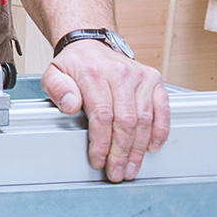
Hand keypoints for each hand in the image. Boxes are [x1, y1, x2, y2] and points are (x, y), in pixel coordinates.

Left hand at [42, 39, 169, 181]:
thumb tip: (70, 105)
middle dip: (121, 152)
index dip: (102, 143)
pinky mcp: (153, 79)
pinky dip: (160, 132)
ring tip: (131, 167)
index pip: (102, 115)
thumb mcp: (53, 74)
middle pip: (125, 121)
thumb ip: (57, 90)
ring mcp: (139, 76)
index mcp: (93, 73)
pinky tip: (151, 147)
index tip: (99, 160)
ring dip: (138, 149)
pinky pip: (162, 109)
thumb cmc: (74, 64)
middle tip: (117, 172)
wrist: (91, 44)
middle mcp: (119, 73)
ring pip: (144, 120)